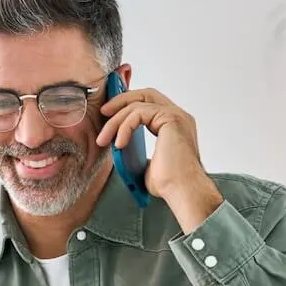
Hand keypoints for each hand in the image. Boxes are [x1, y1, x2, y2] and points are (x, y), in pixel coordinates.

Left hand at [97, 86, 222, 230]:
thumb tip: (118, 145)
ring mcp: (176, 116)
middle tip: (103, 113)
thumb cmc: (169, 183)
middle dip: (121, 100)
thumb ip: (135, 148)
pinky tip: (119, 143)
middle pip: (145, 94)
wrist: (182, 191)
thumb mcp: (145, 162)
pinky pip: (139, 113)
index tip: (108, 114)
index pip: (149, 102)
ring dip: (116, 121)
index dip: (127, 103)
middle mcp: (177, 116)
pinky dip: (125, 127)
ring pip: (138, 104)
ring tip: (104, 139)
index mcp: (173, 124)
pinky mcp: (171, 119)